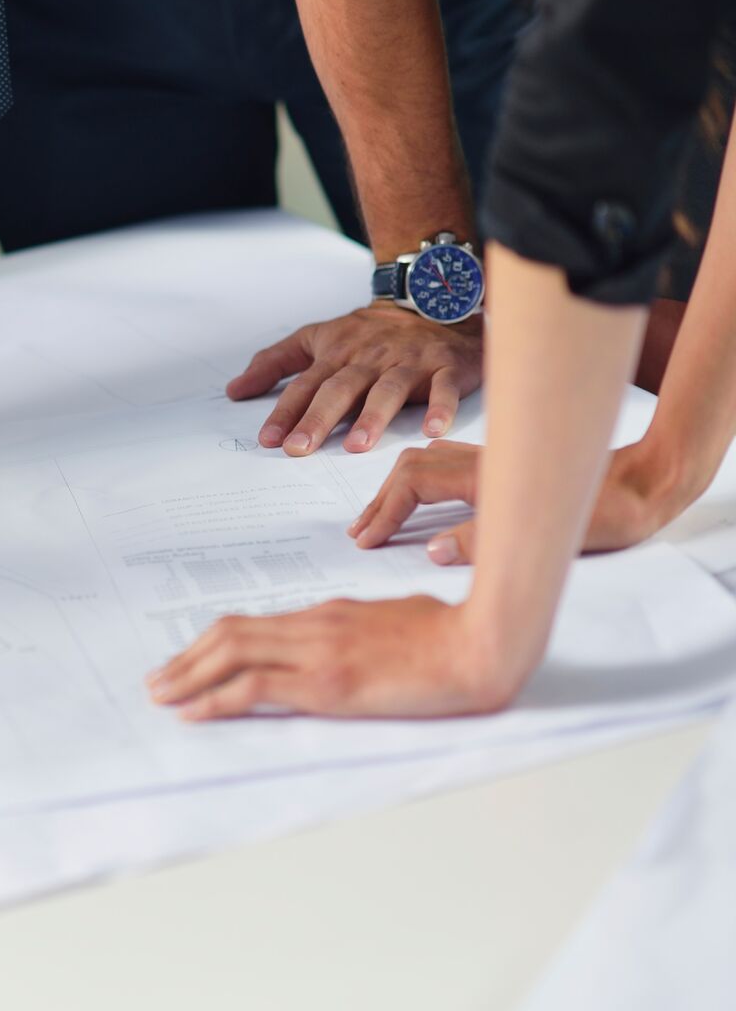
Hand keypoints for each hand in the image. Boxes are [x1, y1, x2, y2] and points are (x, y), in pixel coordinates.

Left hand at [147, 595, 522, 719]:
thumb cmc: (454, 634)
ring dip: (189, 677)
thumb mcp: (399, 622)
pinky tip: (195, 712)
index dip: (214, 643)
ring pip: (231, 655)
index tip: (190, 660)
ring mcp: (318, 651)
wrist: (483, 642)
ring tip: (162, 696)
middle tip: (159, 681)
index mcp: (330, 614)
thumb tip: (361, 642)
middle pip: (230, 634)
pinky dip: (216, 699)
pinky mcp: (327, 682)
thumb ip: (368, 631)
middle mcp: (314, 626)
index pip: (255, 625)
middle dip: (187, 658)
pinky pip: (255, 687)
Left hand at [227, 303, 481, 454]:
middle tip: (299, 449)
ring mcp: (409, 363)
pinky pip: (444, 388)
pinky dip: (441, 408)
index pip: (306, 385)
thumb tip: (234, 391)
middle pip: (340, 389)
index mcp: (337, 355)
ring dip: (372, 418)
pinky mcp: (445, 367)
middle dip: (318, 419)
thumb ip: (275, 362)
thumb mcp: (316, 337)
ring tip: (356, 446)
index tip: (268, 439)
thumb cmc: (369, 330)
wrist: (431, 298)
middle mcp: (370, 359)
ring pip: (388, 390)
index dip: (286, 412)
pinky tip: (432, 431)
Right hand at [349, 438, 688, 562]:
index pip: (413, 485)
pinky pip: (445, 461)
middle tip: (361, 532)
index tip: (368, 540)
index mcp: (487, 478)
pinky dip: (419, 478)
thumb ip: (483, 543)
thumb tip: (432, 551)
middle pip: (409, 467)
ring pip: (425, 460)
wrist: (649, 482)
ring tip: (380, 515)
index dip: (384, 513)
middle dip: (379, 500)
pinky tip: (422, 494)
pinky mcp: (505, 463)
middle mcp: (484, 462)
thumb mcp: (549, 538)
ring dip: (396, 488)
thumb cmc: (610, 511)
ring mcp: (493, 459)